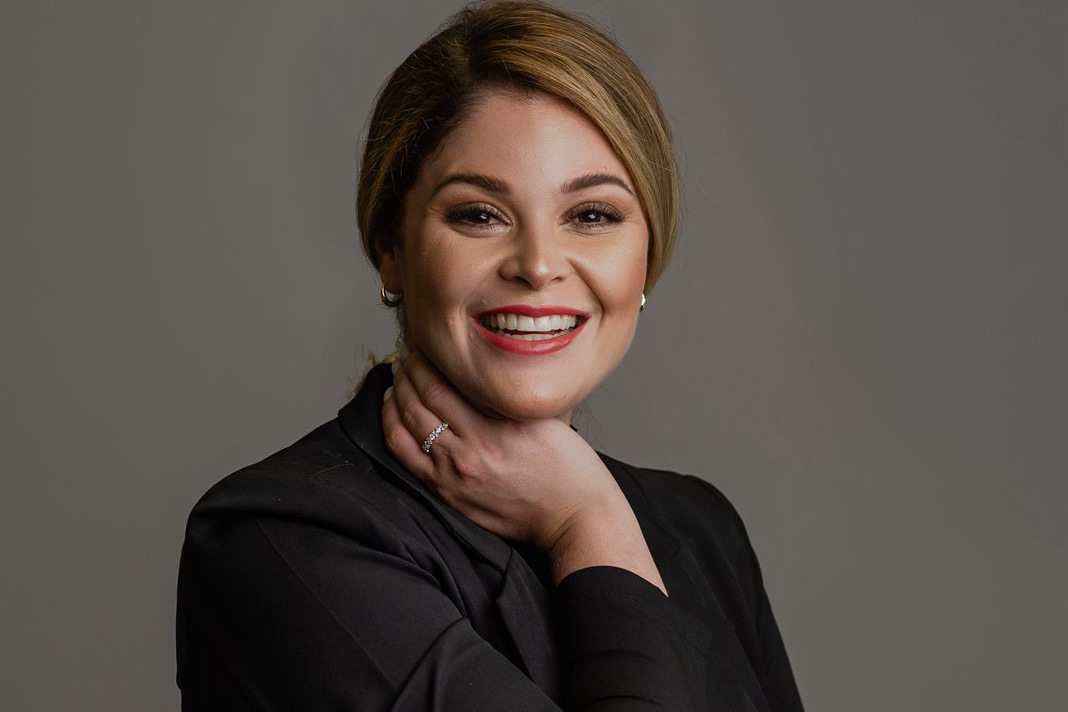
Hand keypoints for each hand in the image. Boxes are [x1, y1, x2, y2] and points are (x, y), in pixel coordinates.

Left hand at [381, 347, 617, 548]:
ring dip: (395, 399)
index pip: (440, 385)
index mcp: (496, 429)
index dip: (422, 361)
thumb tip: (475, 374)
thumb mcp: (545, 420)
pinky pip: (407, 459)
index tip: (421, 346)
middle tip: (405, 357)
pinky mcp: (450, 495)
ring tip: (397, 381)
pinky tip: (394, 416)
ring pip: (405, 429)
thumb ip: (507, 399)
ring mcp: (455, 477)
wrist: (574, 517)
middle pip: (417, 403)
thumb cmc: (569, 469)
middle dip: (406, 374)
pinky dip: (394, 432)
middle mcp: (470, 453)